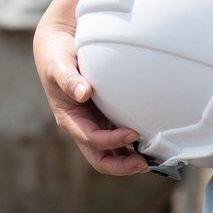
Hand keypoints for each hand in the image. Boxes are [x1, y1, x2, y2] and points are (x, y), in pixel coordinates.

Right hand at [33, 16, 146, 175]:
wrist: (59, 46)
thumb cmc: (56, 57)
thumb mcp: (58, 66)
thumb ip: (69, 80)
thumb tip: (83, 93)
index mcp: (70, 119)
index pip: (91, 140)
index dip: (112, 141)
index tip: (133, 133)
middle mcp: (84, 127)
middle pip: (102, 159)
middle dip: (123, 165)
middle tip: (146, 162)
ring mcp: (97, 124)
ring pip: (114, 154)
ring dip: (132, 160)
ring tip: (156, 158)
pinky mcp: (107, 118)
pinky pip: (122, 138)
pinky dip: (136, 145)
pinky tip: (154, 141)